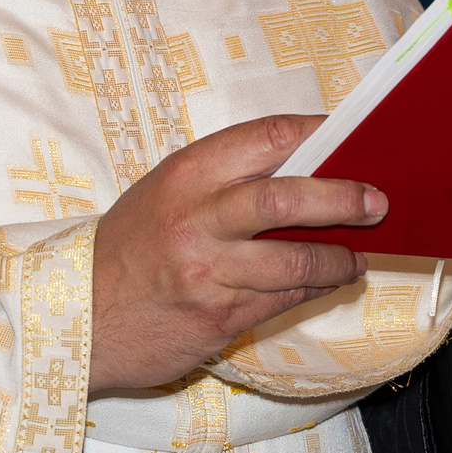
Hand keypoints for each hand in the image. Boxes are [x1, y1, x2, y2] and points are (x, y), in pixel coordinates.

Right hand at [89, 115, 385, 393]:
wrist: (76, 317)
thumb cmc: (126, 252)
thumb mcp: (162, 195)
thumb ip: (223, 181)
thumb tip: (302, 171)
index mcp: (183, 176)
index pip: (265, 139)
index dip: (318, 134)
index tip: (351, 136)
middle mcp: (195, 220)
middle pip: (286, 198)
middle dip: (342, 198)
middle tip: (376, 200)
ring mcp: (207, 272)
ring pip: (294, 260)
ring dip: (338, 257)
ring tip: (357, 255)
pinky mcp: (217, 317)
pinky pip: (282, 299)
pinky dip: (314, 289)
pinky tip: (328, 282)